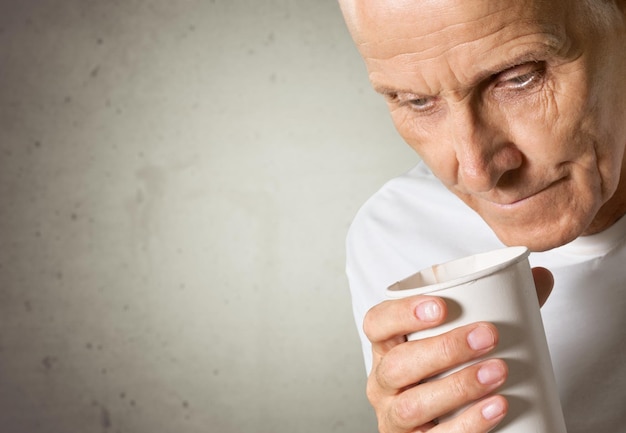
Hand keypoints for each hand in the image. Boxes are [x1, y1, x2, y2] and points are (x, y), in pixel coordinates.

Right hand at [364, 267, 554, 432]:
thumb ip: (498, 307)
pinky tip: (495, 408)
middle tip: (489, 336)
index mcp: (387, 347)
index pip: (376, 323)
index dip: (401, 313)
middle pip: (397, 364)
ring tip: (499, 371)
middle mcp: (383, 382)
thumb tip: (541, 276)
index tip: (441, 307)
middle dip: (444, 350)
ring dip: (458, 387)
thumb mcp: (463, 340)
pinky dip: (467, 424)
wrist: (452, 423)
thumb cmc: (451, 372)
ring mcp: (395, 418)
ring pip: (413, 404)